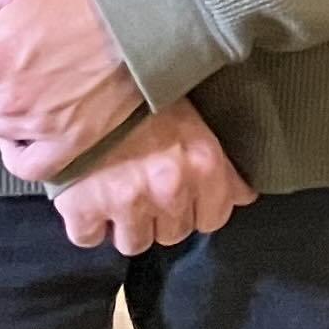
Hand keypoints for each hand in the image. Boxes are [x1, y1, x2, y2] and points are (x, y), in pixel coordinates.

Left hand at [0, 0, 138, 165]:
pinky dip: (22, 150)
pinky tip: (34, 127)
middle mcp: (4, 100)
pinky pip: (27, 165)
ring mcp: (38, 125)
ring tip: (43, 76)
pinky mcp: (71, 142)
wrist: (146, 8)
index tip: (4, 31)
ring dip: (10, 106)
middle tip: (29, 49)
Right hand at [48, 99, 254, 254]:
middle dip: (160, 217)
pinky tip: (88, 197)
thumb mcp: (193, 123)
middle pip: (172, 234)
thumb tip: (244, 197)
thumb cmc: (143, 100)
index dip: (196, 210)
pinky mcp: (83, 209)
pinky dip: (87, 224)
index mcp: (203, 164)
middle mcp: (170, 188)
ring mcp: (126, 202)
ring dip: (126, 225)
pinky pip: (89, 238)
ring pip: (134, 244)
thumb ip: (222, 167)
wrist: (84, 85)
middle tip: (144, 187)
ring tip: (116, 193)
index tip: (182, 197)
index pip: (213, 219)